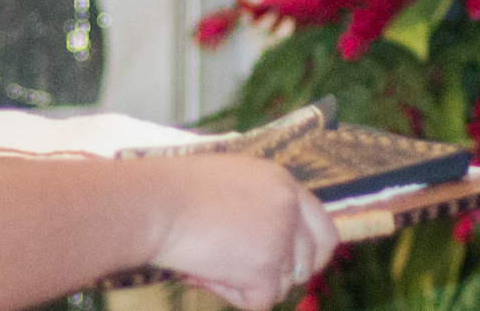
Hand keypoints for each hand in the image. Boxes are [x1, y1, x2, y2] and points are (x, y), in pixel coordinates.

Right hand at [151, 154, 337, 309]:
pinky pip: (260, 301)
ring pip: (282, 285)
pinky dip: (233, 296)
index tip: (299, 268)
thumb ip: (259, 204)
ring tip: (210, 267)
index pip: (324, 227)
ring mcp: (279, 239)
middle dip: (281, 276)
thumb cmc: (176, 190)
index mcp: (284, 183)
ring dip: (248, 285)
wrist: (155, 203)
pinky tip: (205, 276)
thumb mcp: (231, 181)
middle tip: (249, 279)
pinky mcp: (263, 268)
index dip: (314, 254)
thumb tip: (264, 241)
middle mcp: (289, 208)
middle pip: (308, 261)